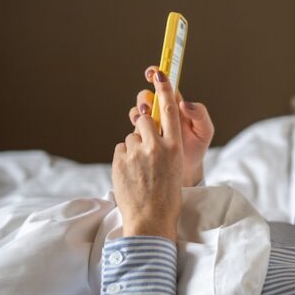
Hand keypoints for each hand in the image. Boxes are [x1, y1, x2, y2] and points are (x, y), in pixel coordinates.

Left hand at [112, 69, 186, 240]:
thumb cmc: (167, 198)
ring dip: (134, 148)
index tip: (159, 73)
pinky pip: (121, 150)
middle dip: (142, 126)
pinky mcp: (119, 160)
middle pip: (143, 120)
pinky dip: (124, 159)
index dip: (164, 89)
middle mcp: (155, 146)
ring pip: (131, 137)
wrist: (150, 221)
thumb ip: (165, 147)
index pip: (169, 110)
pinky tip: (131, 176)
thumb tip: (150, 133)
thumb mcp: (175, 168)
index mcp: (175, 147)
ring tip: (140, 171)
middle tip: (146, 145)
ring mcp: (136, 153)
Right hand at [128, 66, 213, 186]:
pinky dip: (135, 128)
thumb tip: (186, 104)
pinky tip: (141, 134)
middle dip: (144, 98)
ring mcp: (150, 125)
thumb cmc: (197, 148)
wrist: (186, 171)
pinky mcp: (142, 138)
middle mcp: (160, 112)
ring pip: (138, 111)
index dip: (157, 75)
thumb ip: (200, 114)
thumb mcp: (204, 131)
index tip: (154, 74)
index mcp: (175, 106)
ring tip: (144, 119)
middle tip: (148, 106)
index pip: (164, 86)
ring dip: (138, 112)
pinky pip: (133, 128)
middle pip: (146, 97)